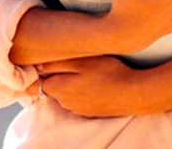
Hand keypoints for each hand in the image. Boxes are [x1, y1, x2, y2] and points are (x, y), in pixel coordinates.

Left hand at [24, 55, 150, 117]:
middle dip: (57, 75)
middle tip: (72, 61)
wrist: (133, 94)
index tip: (50, 61)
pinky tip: (94, 82)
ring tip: (85, 70)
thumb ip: (56, 64)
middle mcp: (65, 103)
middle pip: (53, 87)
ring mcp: (78, 109)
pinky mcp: (90, 111)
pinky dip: (82, 91)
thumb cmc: (108, 73)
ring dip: (70, 83)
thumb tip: (38, 66)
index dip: (43, 70)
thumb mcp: (81, 61)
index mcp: (59, 89)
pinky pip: (79, 99)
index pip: (40, 81)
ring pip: (66, 93)